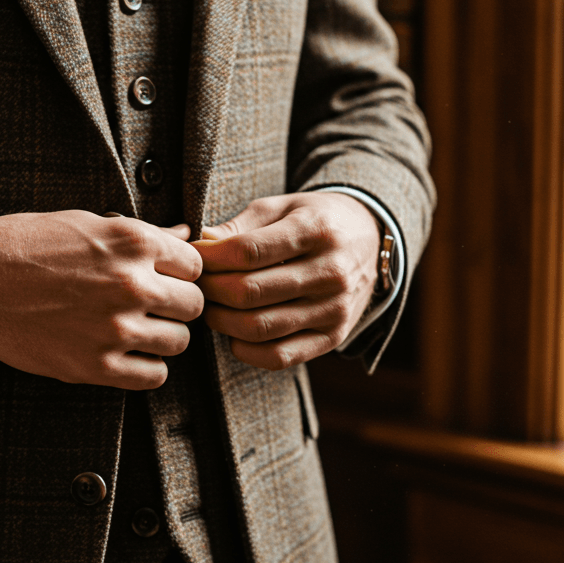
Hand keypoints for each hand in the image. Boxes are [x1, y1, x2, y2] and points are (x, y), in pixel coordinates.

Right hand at [0, 211, 202, 388]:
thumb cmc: (31, 246)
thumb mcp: (90, 224)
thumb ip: (143, 235)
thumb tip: (182, 237)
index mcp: (134, 243)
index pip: (195, 265)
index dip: (181, 273)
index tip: (163, 278)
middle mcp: (132, 285)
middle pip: (193, 306)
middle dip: (176, 305)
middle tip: (152, 306)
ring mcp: (116, 328)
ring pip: (179, 342)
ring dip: (162, 337)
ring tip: (136, 330)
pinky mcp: (96, 365)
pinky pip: (154, 376)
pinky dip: (146, 368)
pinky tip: (127, 354)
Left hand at [195, 192, 380, 370]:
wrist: (370, 239)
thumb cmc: (314, 219)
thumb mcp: (282, 206)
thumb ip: (241, 225)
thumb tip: (201, 242)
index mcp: (316, 230)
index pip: (247, 251)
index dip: (209, 258)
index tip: (193, 257)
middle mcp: (330, 272)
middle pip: (249, 292)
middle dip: (210, 290)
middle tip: (196, 284)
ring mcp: (334, 309)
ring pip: (259, 328)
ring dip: (221, 321)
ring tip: (211, 306)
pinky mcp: (333, 337)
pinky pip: (279, 357)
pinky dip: (245, 350)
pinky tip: (234, 333)